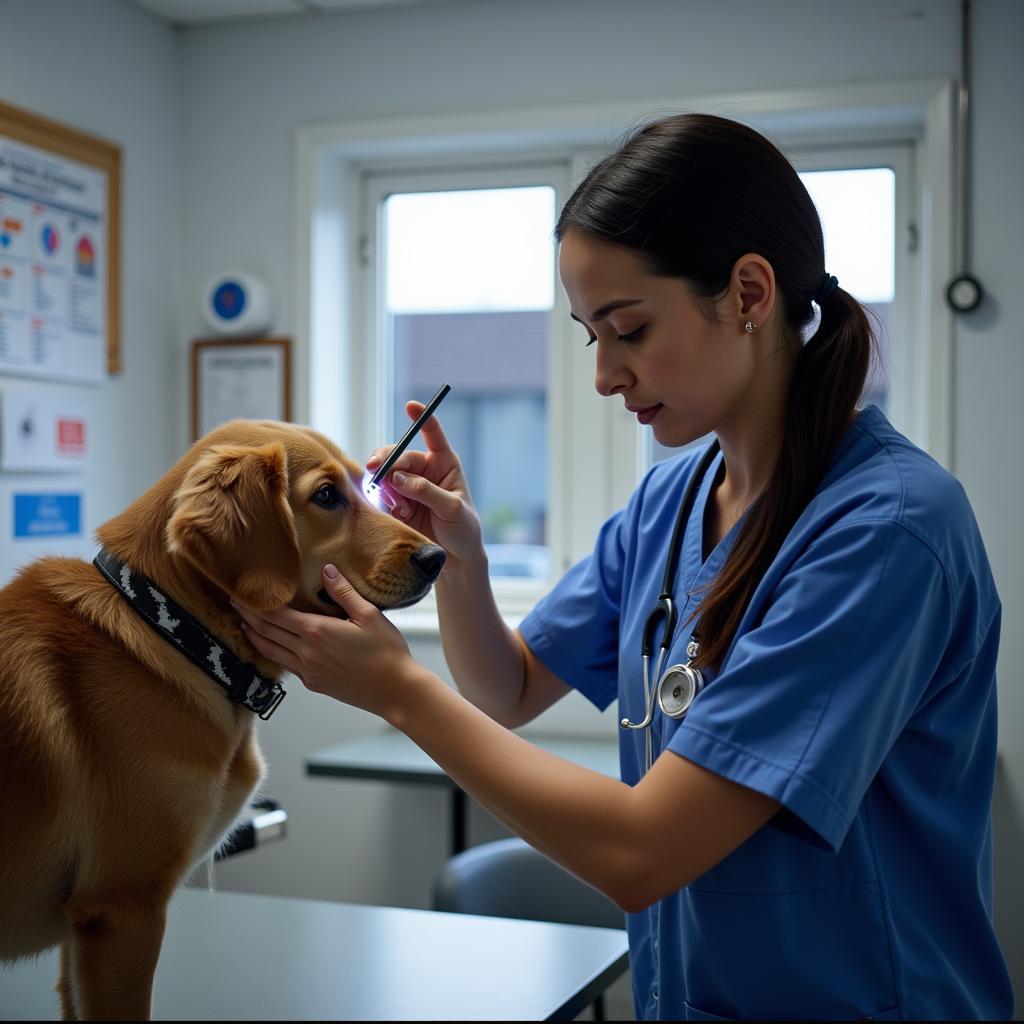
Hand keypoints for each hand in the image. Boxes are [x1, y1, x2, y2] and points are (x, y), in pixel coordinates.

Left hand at [234, 564, 438, 719]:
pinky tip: (272, 647)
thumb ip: (344, 593)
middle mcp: (306, 653)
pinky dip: (272, 653)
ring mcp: (308, 671)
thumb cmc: (387, 652)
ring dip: (254, 637)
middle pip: (267, 633)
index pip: (277, 615)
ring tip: (244, 624)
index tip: (240, 595)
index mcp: (317, 632)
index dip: (255, 605)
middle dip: (248, 617)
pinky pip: (286, 665)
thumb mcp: (369, 615)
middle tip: (234, 605)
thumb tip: (327, 570)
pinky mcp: (314, 684)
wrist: (395, 691)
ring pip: (271, 651)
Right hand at [366, 401, 482, 562]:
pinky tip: (398, 513)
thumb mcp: (452, 508)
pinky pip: (383, 494)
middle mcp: (425, 471)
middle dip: (387, 459)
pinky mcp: (397, 503)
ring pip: (387, 473)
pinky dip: (386, 500)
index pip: (433, 434)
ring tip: (399, 506)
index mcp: (445, 463)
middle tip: (376, 468)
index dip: (422, 418)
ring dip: (386, 485)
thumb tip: (398, 477)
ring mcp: (408, 486)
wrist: (455, 558)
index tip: (411, 406)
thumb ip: (426, 490)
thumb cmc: (463, 529)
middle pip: (400, 454)